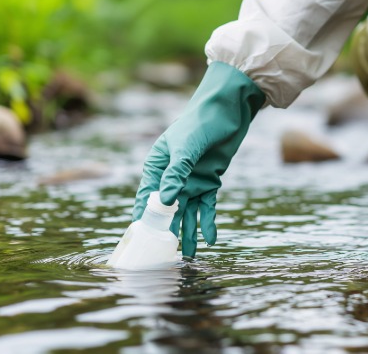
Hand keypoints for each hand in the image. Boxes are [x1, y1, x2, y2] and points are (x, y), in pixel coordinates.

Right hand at [132, 62, 264, 256]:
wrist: (228, 110)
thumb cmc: (201, 122)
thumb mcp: (186, 147)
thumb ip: (177, 173)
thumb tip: (165, 201)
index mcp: (157, 166)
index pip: (145, 197)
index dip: (142, 218)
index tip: (139, 240)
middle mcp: (172, 178)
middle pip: (166, 210)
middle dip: (166, 232)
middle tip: (164, 257)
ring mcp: (191, 181)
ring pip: (187, 213)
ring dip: (188, 233)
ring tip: (188, 256)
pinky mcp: (210, 182)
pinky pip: (207, 207)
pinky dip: (208, 222)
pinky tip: (210, 239)